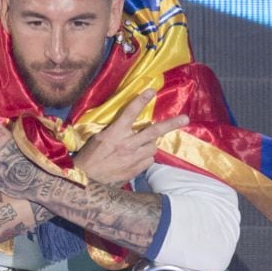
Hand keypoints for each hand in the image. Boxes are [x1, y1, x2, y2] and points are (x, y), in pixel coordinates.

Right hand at [73, 89, 188, 184]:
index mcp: (115, 133)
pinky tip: (138, 157)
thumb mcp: (99, 138)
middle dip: (171, 124)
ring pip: (153, 147)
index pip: (130, 112)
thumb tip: (128, 125)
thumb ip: (116, 130)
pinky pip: (149, 160)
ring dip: (151, 143)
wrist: (86, 180)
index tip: (152, 90)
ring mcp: (133, 158)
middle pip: (154, 131)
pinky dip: (146, 157)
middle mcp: (127, 144)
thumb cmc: (89, 157)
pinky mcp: (135, 170)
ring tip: (142, 144)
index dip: (141, 100)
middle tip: (185, 118)